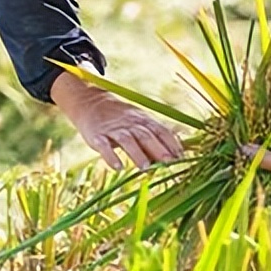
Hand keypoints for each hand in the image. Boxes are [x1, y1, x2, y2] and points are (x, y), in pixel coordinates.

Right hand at [51, 70, 183, 169]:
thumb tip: (177, 151)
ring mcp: (113, 129)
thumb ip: (155, 134)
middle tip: (169, 163)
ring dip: (137, 154)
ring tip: (144, 167)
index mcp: (142, 120)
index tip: (181, 157)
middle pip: (146, 136)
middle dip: (158, 149)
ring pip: (127, 141)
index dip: (171, 143)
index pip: (160, 130)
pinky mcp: (97, 136)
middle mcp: (130, 123)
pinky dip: (111, 157)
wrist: (90, 102)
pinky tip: (118, 167)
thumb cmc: (120, 117)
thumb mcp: (139, 120)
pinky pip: (104, 146)